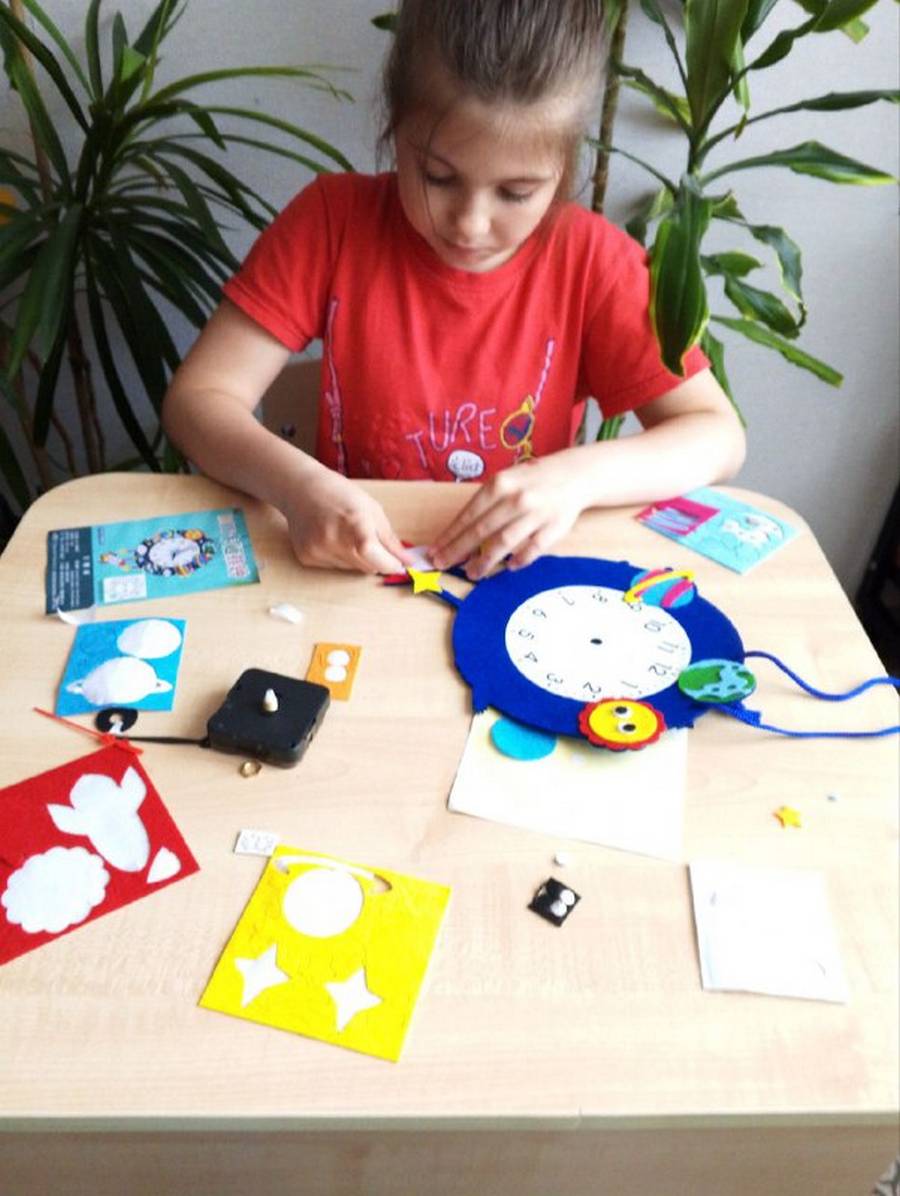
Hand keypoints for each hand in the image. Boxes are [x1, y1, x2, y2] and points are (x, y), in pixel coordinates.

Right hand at [284, 470, 410, 572]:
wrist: (301, 489)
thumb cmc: (339, 493)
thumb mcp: (372, 510)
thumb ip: (389, 539)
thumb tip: (407, 561)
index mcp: (354, 524)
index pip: (377, 560)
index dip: (391, 565)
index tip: (398, 565)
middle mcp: (334, 541)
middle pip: (367, 567)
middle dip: (376, 560)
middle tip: (372, 541)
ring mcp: (318, 551)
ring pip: (351, 569)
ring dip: (357, 558)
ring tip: (347, 535)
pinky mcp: (307, 557)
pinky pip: (334, 567)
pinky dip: (340, 557)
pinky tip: (332, 538)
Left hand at [429, 453, 587, 578]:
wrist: (574, 475)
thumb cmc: (532, 481)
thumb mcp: (506, 481)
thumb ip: (485, 504)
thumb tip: (457, 534)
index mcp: (500, 484)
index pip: (468, 516)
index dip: (449, 536)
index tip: (435, 550)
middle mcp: (516, 499)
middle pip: (481, 532)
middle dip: (458, 551)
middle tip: (443, 564)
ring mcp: (536, 514)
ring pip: (504, 543)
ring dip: (484, 561)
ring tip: (471, 573)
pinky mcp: (554, 528)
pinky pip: (532, 550)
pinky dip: (519, 560)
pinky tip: (508, 566)